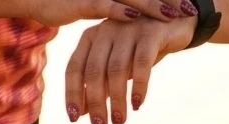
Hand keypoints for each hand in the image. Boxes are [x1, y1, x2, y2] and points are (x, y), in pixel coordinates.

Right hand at [22, 0, 190, 25]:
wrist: (38, 0)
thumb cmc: (67, 4)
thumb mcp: (96, 6)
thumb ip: (116, 9)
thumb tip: (134, 17)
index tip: (187, 5)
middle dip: (170, 0)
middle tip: (190, 9)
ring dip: (154, 5)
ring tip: (175, 13)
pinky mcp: (84, 1)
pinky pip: (106, 5)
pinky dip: (123, 11)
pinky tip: (138, 17)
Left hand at [64, 15, 197, 123]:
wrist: (175, 23)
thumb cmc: (139, 48)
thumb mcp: (116, 65)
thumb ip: (98, 84)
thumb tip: (82, 113)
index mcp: (90, 38)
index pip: (74, 69)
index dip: (72, 95)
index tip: (74, 119)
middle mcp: (105, 31)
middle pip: (94, 73)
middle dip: (96, 104)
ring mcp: (127, 30)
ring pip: (116, 71)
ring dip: (117, 101)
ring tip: (119, 122)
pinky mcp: (151, 33)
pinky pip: (141, 64)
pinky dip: (138, 86)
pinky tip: (137, 104)